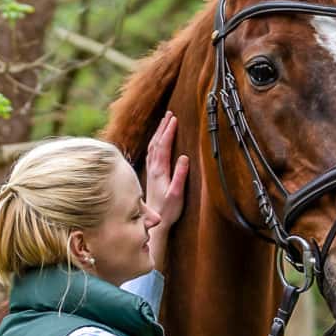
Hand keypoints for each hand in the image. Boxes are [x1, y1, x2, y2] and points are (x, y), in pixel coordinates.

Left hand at [141, 110, 192, 260]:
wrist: (154, 223)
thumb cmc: (168, 211)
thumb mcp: (177, 195)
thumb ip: (180, 176)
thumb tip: (185, 157)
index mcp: (159, 171)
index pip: (163, 146)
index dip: (168, 131)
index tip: (174, 118)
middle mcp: (153, 169)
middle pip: (156, 143)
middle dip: (163, 127)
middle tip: (170, 113)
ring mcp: (150, 172)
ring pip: (152, 147)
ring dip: (158, 133)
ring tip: (165, 121)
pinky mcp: (151, 176)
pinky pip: (151, 153)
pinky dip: (155, 142)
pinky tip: (158, 140)